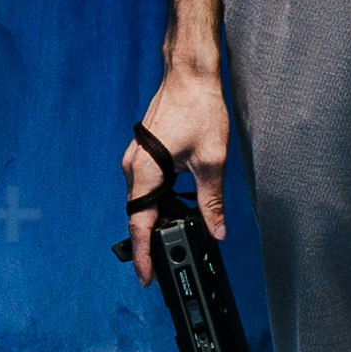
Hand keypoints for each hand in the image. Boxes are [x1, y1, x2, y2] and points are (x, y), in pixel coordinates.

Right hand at [126, 51, 228, 279]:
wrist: (190, 74)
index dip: (144, 254)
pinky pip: (145, 186)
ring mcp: (136, 158)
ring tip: (174, 239)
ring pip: (142, 201)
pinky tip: (175, 208)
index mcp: (145, 172)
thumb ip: (211, 201)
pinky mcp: (143, 152)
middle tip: (163, 265)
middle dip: (150, 242)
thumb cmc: (198, 109)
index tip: (147, 277)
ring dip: (155, 221)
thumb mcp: (211, 162)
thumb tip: (217, 231)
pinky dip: (157, 202)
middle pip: (137, 216)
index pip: (140, 225)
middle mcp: (133, 167)